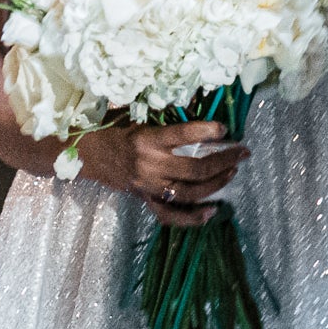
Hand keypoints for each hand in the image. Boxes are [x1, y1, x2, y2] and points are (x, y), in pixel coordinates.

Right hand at [75, 121, 246, 229]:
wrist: (84, 154)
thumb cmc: (111, 129)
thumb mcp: (134, 116)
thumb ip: (163, 119)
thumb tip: (196, 110)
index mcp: (146, 139)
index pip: (183, 134)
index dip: (207, 130)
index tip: (224, 127)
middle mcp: (150, 165)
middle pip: (195, 168)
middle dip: (224, 160)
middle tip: (242, 152)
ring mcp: (148, 186)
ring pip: (190, 192)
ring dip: (216, 183)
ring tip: (232, 172)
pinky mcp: (145, 199)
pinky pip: (171, 215)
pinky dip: (192, 218)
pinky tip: (211, 212)